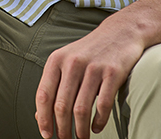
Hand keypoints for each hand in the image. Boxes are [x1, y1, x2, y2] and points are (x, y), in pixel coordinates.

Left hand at [34, 0, 160, 137]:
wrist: (120, 32)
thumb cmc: (90, 51)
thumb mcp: (67, 60)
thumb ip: (54, 84)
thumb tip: (40, 116)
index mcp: (57, 60)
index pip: (44, 95)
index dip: (43, 119)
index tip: (47, 135)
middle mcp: (72, 62)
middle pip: (61, 106)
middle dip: (62, 130)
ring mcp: (93, 67)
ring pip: (80, 110)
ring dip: (80, 131)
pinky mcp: (112, 73)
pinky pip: (102, 105)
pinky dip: (98, 121)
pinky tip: (97, 127)